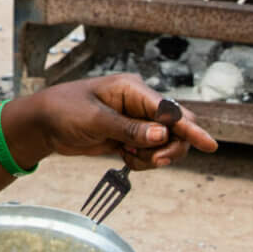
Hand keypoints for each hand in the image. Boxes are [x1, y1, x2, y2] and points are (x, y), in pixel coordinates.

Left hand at [8, 74, 217, 171]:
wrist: (44, 124)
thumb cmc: (64, 111)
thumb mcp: (95, 120)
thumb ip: (129, 129)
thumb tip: (163, 134)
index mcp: (132, 90)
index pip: (169, 110)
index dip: (190, 128)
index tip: (208, 144)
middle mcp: (139, 103)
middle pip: (175, 127)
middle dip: (170, 147)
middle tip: (154, 161)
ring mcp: (136, 121)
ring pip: (164, 143)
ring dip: (153, 156)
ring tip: (128, 157)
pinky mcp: (130, 137)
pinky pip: (150, 152)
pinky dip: (143, 161)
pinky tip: (124, 158)